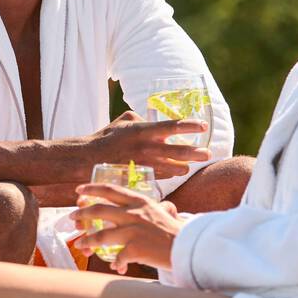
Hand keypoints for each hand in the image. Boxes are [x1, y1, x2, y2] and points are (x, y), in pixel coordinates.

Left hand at [70, 182, 183, 272]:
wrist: (189, 247)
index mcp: (139, 201)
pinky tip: (117, 266)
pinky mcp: (135, 248)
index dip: (91, 189)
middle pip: (98, 210)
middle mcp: (134, 213)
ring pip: (101, 236)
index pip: (110, 190)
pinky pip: (117, 257)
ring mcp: (133, 231)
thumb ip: (144, 209)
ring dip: (87, 241)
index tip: (79, 191)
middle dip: (81, 214)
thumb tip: (131, 210)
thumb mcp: (160, 210)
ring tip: (80, 244)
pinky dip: (116, 262)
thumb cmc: (174, 231)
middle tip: (72, 217)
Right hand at [82, 111, 209, 178]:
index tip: (204, 126)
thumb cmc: (108, 137)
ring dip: (184, 166)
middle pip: (179, 152)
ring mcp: (145, 164)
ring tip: (189, 165)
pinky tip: (174, 172)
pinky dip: (169, 174)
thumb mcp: (125, 121)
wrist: (89, 159)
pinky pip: (163, 176)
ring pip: (174, 168)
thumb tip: (158, 123)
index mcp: (143, 130)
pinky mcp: (142, 176)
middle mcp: (147, 147)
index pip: (171, 127)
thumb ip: (144, 120)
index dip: (190, 126)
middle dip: (197, 153)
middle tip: (207, 153)